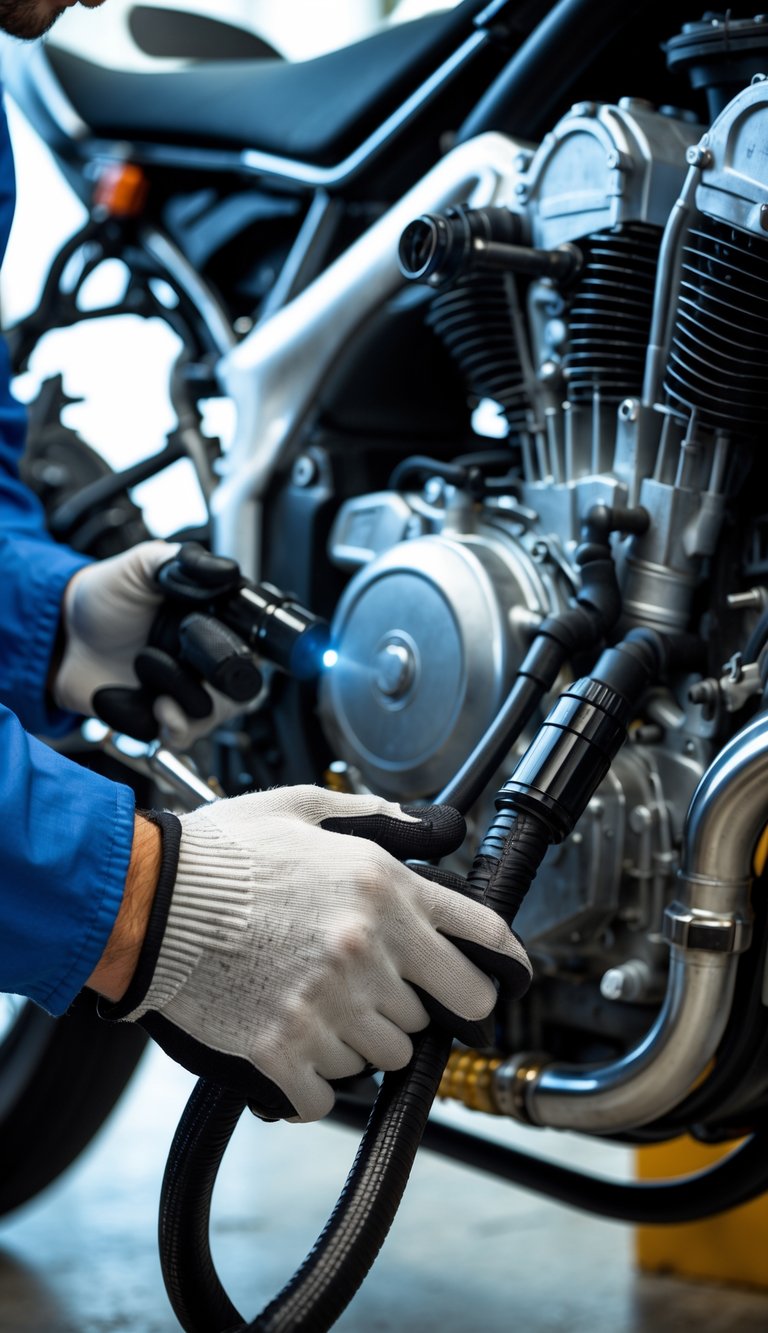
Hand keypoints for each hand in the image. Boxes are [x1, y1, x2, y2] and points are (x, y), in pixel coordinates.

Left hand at [53, 540, 245, 747]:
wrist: (59, 635)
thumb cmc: (102, 597)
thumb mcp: (142, 565)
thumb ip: (186, 562)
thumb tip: (229, 571)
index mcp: (213, 621)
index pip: (255, 644)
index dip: (249, 649)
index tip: (236, 646)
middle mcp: (205, 661)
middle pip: (245, 688)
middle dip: (223, 683)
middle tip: (195, 665)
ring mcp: (185, 692)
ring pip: (215, 714)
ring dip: (185, 696)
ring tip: (148, 668)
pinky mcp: (161, 719)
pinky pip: (182, 734)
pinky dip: (170, 723)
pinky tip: (154, 705)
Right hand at [100, 786, 531, 1122]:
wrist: (147, 900)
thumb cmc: (220, 854)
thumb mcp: (303, 808)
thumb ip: (374, 817)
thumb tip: (426, 825)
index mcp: (382, 887)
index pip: (480, 940)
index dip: (503, 967)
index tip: (505, 982)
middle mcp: (367, 948)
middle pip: (438, 1010)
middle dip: (417, 1004)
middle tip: (378, 991)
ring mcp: (328, 1003)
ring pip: (387, 1054)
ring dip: (366, 1040)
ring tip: (323, 1009)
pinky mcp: (284, 1047)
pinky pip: (328, 1093)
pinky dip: (317, 1081)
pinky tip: (297, 1051)